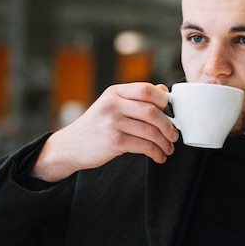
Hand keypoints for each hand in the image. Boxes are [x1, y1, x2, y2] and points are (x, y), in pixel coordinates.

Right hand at [32, 82, 178, 181]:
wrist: (70, 146)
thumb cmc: (96, 126)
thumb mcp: (112, 105)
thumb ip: (136, 98)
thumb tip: (163, 91)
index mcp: (115, 92)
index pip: (145, 89)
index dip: (163, 100)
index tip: (171, 112)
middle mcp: (113, 104)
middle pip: (151, 110)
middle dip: (168, 125)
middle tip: (174, 135)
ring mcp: (112, 123)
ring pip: (150, 130)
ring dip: (164, 142)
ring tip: (168, 148)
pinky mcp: (113, 141)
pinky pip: (143, 146)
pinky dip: (156, 152)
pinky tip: (158, 156)